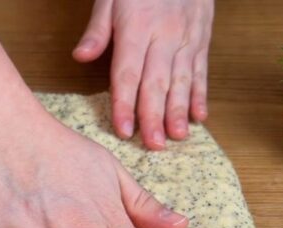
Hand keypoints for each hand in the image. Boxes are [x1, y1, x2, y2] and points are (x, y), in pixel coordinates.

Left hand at [72, 0, 213, 149]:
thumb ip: (98, 29)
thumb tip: (80, 57)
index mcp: (136, 27)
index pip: (128, 74)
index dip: (125, 104)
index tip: (124, 130)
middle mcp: (164, 36)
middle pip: (156, 82)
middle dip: (155, 116)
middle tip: (154, 145)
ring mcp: (186, 38)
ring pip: (182, 80)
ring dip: (180, 111)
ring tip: (178, 137)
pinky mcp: (202, 39)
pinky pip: (201, 70)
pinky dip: (201, 94)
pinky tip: (200, 117)